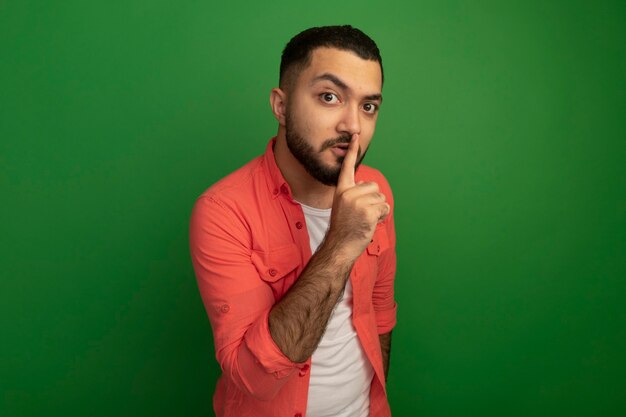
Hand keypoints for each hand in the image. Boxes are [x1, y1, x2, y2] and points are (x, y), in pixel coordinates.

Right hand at [325, 133, 389, 262]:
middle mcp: (348, 193)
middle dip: (374, 200)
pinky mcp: (367, 211)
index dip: (352, 151)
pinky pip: (384, 207)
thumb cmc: (345, 227)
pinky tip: (370, 223)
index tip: (355, 136)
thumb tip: (367, 184)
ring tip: (365, 219)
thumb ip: (354, 193)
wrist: (341, 245)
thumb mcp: (343, 205)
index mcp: (342, 190)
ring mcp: (357, 202)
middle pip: (374, 186)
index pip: (347, 167)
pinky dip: (382, 216)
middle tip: (362, 214)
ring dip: (378, 209)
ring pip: (381, 197)